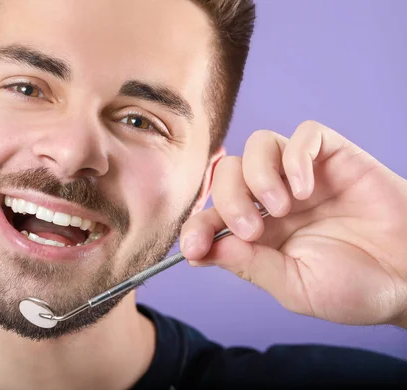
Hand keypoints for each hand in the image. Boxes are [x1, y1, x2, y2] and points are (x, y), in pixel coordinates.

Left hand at [181, 120, 406, 327]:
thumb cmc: (355, 286)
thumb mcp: (294, 286)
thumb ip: (249, 265)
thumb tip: (202, 251)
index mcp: (259, 232)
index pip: (211, 216)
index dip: (196, 226)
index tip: (195, 245)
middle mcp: (273, 199)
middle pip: (226, 174)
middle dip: (229, 201)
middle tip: (254, 230)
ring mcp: (301, 176)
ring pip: (257, 146)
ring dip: (259, 176)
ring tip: (283, 208)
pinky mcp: (333, 157)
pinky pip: (303, 135)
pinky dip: (296, 157)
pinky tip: (307, 189)